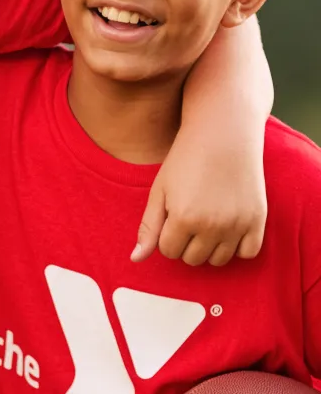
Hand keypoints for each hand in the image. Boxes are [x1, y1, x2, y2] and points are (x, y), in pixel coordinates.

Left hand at [132, 130, 266, 266]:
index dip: (167, 235)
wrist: (224, 132)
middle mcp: (212, 225)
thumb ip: (148, 227)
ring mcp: (237, 224)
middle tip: (191, 216)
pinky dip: (238, 247)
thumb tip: (135, 260)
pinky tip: (229, 228)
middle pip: (193, 259)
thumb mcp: (160, 190)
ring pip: (218, 260)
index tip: (173, 215)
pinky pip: (248, 253)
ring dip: (210, 247)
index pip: (169, 251)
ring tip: (208, 221)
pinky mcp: (258, 219)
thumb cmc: (186, 159)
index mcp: (183, 218)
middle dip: (187, 243)